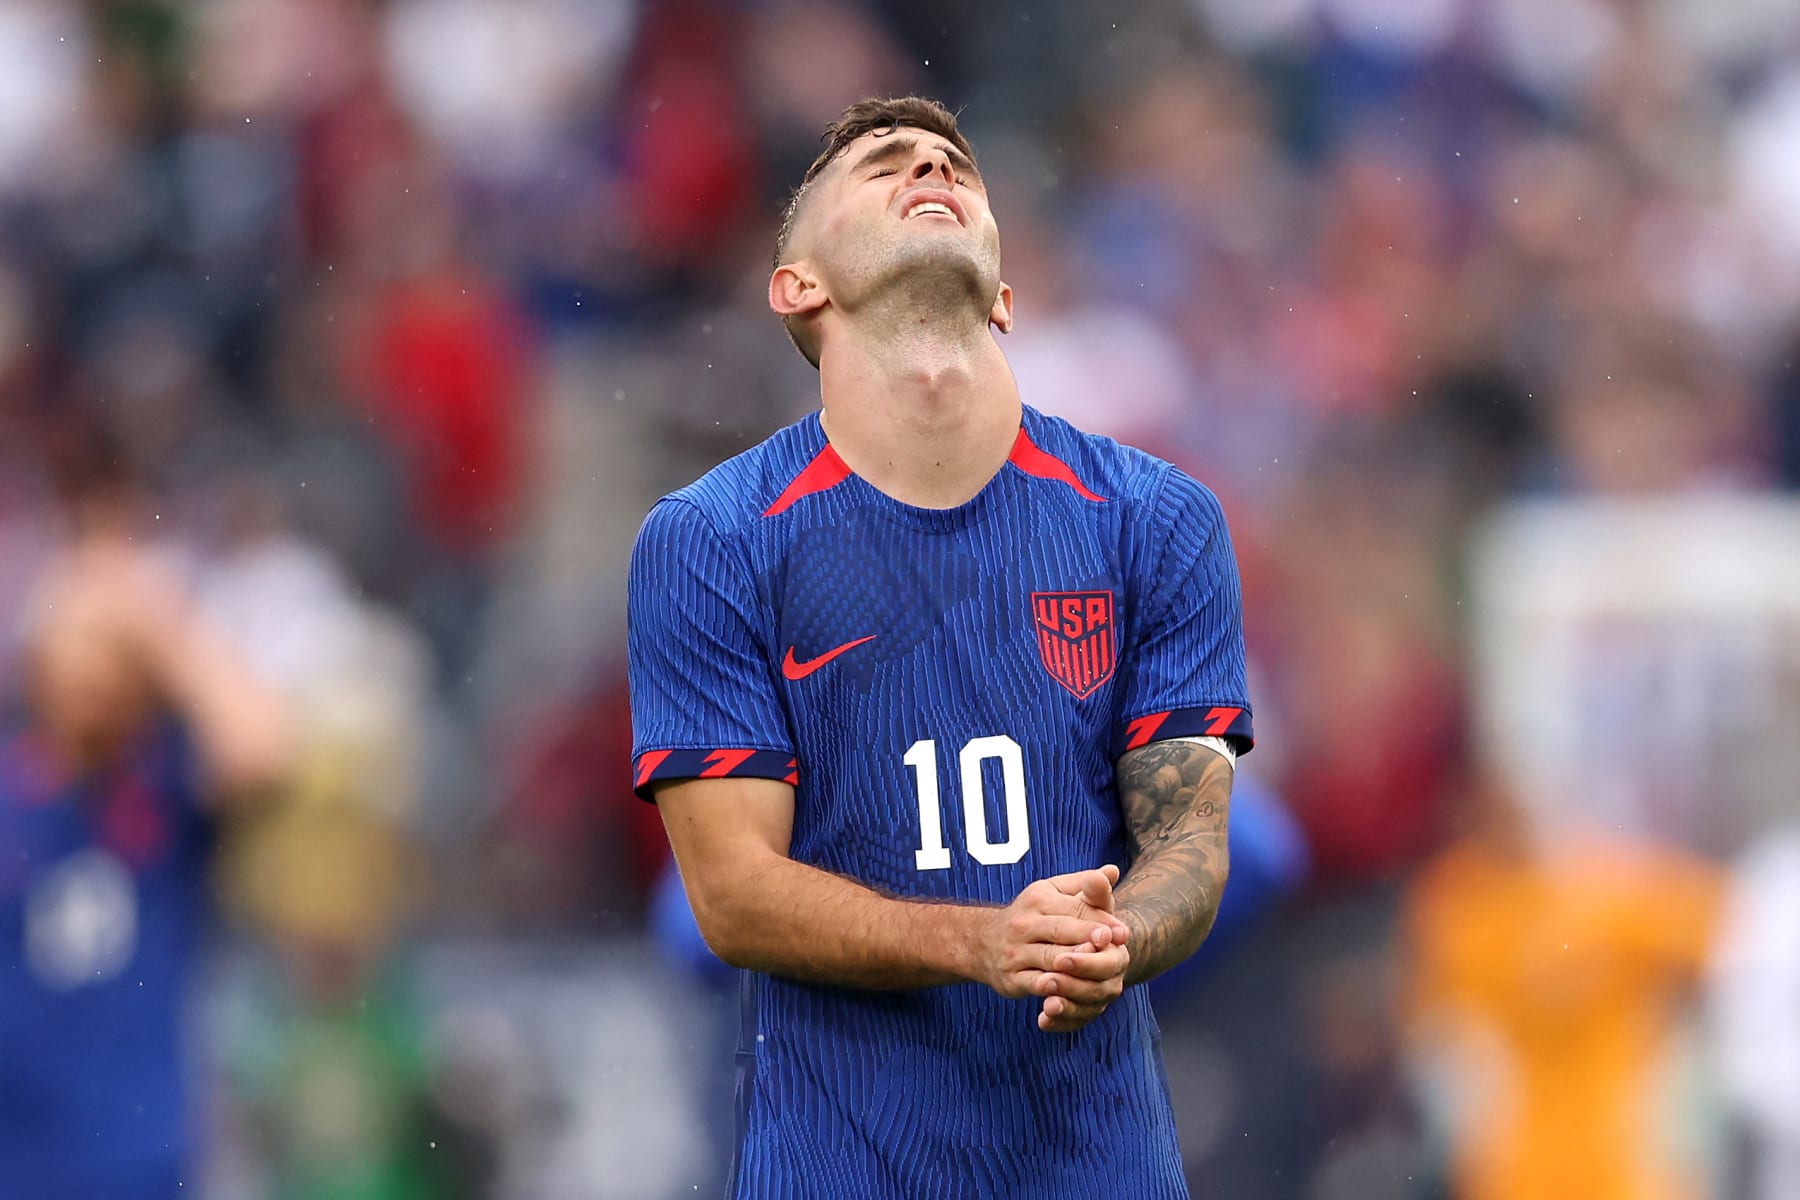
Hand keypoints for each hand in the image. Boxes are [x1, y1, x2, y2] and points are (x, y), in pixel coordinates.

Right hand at [977, 865, 1129, 1002]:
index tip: (1122, 931)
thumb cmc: (1033, 916)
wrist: (983, 942)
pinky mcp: (1011, 978)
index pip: (1073, 908)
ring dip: (1073, 962)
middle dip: (1087, 936)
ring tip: (1095, 966)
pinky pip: (1033, 983)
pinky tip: (1064, 990)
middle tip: (1111, 943)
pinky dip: (1049, 987)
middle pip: (1061, 930)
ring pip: (1050, 958)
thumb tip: (1112, 871)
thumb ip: (1085, 885)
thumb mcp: (1054, 894)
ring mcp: (1015, 952)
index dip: (1099, 919)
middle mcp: (1023, 923)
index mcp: (1038, 899)